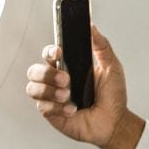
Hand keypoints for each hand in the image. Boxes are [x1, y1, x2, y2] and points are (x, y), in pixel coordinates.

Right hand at [25, 26, 143, 148]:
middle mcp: (57, 81)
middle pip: (35, 70)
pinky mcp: (52, 114)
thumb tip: (92, 27)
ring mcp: (52, 97)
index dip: (50, 51)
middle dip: (47, 74)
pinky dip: (57, 108)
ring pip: (33, 88)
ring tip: (68, 95)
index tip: (59, 52)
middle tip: (66, 80)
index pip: (50, 54)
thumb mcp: (112, 68)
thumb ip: (102, 47)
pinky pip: (43, 107)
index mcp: (68, 67)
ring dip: (49, 91)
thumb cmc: (113, 97)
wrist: (116, 122)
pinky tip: (72, 110)